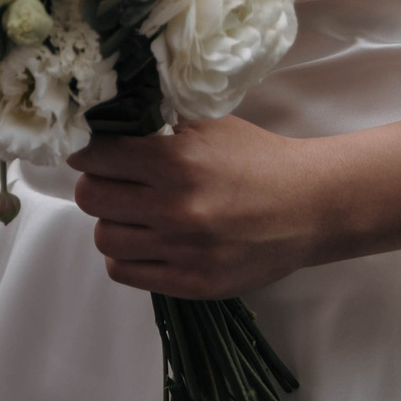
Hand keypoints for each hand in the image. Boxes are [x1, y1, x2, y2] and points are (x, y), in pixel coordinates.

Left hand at [70, 117, 329, 299]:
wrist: (310, 207)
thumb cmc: (257, 159)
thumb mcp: (209, 124)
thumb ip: (157, 121)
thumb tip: (104, 117)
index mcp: (177, 160)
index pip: (95, 156)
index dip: (90, 152)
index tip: (97, 153)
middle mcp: (176, 207)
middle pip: (91, 198)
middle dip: (97, 185)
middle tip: (116, 182)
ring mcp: (183, 251)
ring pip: (104, 238)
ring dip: (113, 222)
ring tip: (135, 214)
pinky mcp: (192, 283)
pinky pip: (123, 272)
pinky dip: (127, 256)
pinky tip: (147, 241)